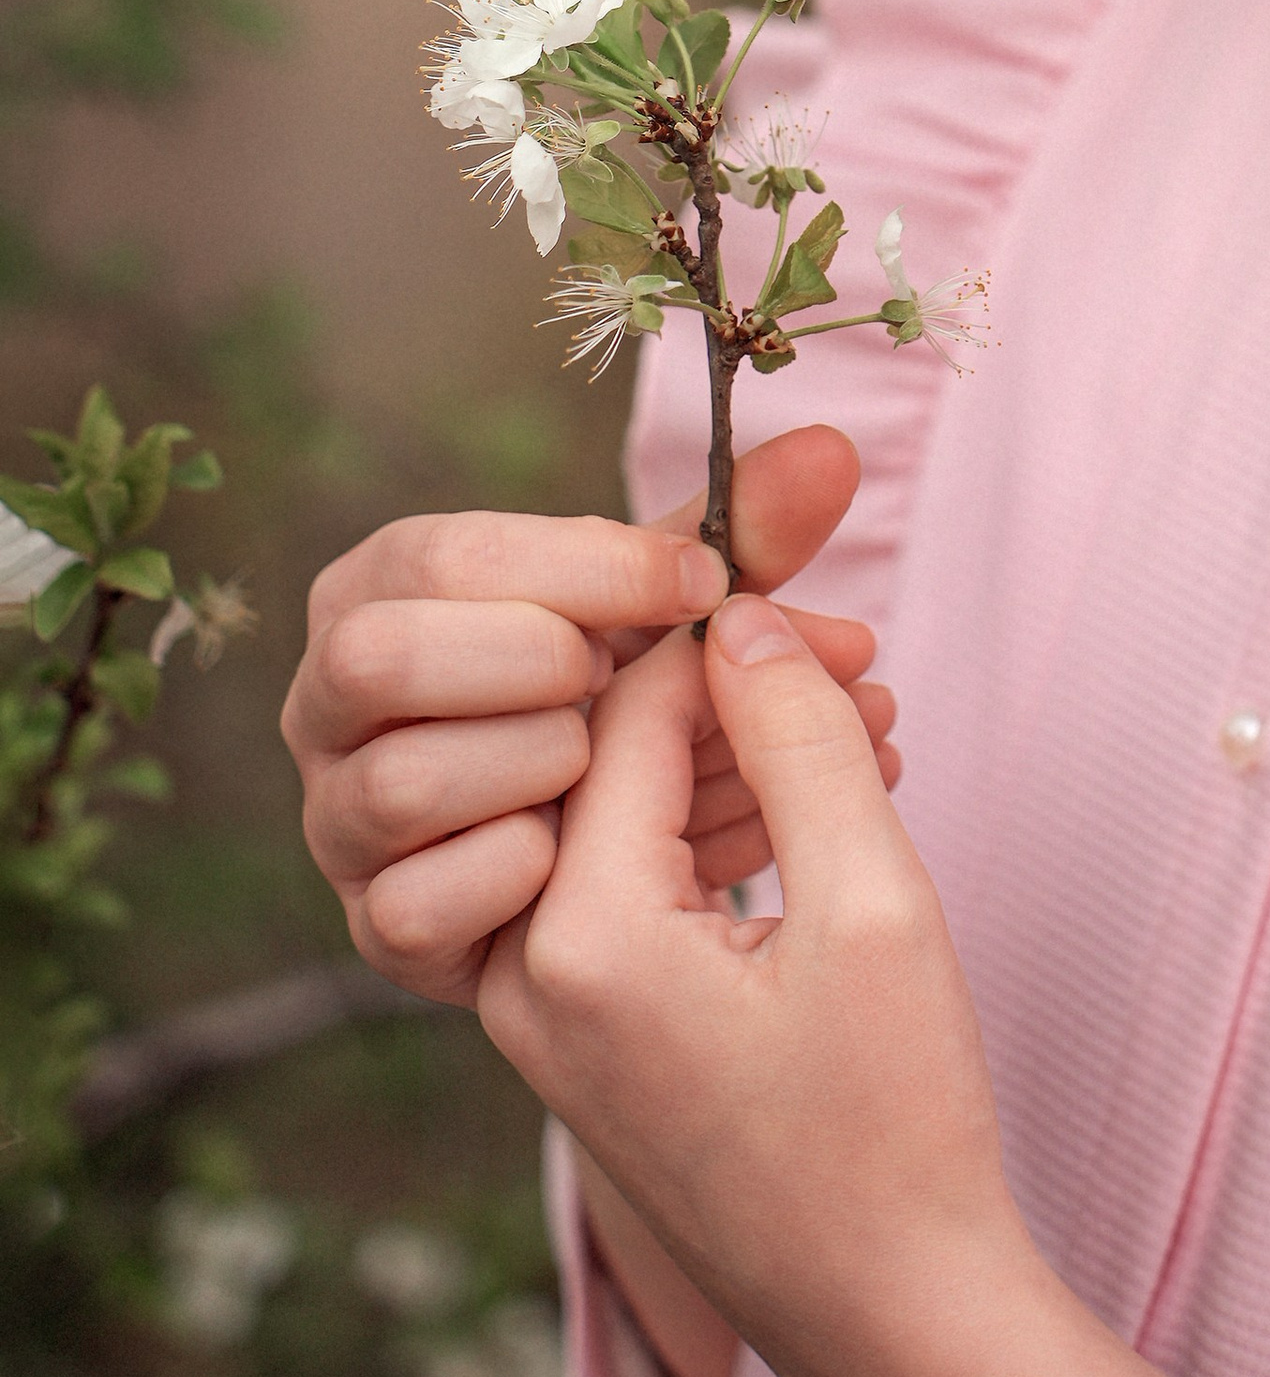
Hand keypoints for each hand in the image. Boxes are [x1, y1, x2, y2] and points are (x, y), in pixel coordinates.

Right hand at [283, 426, 898, 1005]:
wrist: (625, 863)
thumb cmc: (632, 690)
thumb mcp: (677, 608)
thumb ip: (746, 533)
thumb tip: (833, 450)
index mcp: (384, 589)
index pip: (447, 553)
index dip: (586, 566)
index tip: (702, 581)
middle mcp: (329, 702)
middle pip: (381, 656)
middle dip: (531, 665)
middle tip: (623, 682)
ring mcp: (341, 820)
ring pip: (399, 783)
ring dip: (535, 770)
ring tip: (609, 772)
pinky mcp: (378, 926)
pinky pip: (413, 907)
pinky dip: (513, 880)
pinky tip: (578, 864)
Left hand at [480, 597, 1027, 1376]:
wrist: (896, 1321)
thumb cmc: (895, 1124)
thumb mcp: (872, 902)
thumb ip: (800, 740)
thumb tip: (745, 620)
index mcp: (579, 938)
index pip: (626, 711)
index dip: (737, 642)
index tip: (837, 619)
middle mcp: (526, 976)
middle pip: (614, 762)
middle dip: (744, 704)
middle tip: (871, 675)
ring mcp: (548, 1021)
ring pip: (631, 825)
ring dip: (745, 770)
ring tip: (874, 740)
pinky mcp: (588, 1048)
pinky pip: (636, 896)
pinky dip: (724, 845)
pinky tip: (830, 819)